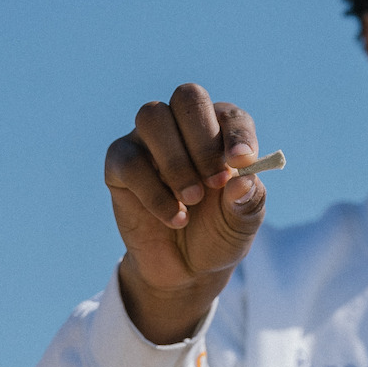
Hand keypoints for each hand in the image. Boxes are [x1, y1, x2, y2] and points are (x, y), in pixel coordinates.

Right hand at [104, 85, 265, 342]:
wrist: (184, 269)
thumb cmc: (217, 234)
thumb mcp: (242, 223)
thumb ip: (247, 201)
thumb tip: (243, 181)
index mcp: (220, 132)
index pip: (229, 114)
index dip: (235, 133)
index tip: (242, 161)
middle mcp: (182, 127)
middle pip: (187, 97)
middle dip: (203, 140)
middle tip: (215, 183)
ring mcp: (148, 142)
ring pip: (152, 118)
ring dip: (176, 161)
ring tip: (192, 200)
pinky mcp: (120, 166)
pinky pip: (130, 162)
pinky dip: (155, 193)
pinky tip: (175, 218)